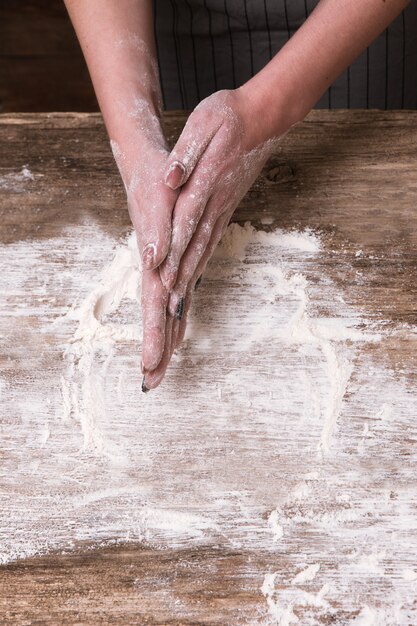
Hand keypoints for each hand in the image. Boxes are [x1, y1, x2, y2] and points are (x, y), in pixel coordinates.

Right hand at [112, 121, 178, 387]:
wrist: (147, 168)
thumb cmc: (153, 182)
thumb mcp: (156, 202)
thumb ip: (153, 231)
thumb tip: (152, 262)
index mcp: (152, 260)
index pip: (153, 306)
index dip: (153, 337)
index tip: (150, 367)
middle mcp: (155, 269)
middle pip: (156, 317)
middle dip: (156, 350)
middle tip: (152, 384)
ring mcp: (161, 268)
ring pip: (164, 311)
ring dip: (163, 341)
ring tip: (158, 372)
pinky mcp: (167, 262)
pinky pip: (172, 297)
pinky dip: (173, 319)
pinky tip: (174, 333)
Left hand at [158, 88, 279, 316]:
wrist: (264, 116)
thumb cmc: (231, 114)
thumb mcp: (204, 121)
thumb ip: (186, 151)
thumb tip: (170, 177)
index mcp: (207, 179)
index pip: (185, 219)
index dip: (172, 246)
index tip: (161, 272)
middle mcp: (216, 199)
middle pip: (195, 242)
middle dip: (180, 272)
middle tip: (169, 300)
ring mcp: (223, 205)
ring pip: (205, 246)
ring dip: (192, 273)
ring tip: (180, 299)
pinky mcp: (226, 206)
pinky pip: (213, 239)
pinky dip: (203, 259)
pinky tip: (195, 274)